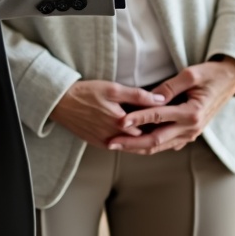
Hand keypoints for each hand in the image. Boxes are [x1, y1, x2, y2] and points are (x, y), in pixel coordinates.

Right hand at [49, 80, 166, 148]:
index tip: (173, 116)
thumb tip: (161, 100)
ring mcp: (107, 143)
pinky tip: (137, 134)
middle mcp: (115, 137)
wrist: (61, 103)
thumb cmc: (87, 92)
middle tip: (169, 124)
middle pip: (143, 139)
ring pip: (133, 146)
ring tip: (156, 129)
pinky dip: (130, 142)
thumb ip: (138, 96)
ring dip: (144, 139)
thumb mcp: (114, 89)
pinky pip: (121, 146)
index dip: (163, 122)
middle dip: (156, 132)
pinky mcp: (100, 145)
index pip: (150, 127)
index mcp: (121, 123)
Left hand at [107, 58, 234, 154]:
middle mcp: (191, 128)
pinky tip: (134, 143)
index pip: (158, 117)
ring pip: (160, 146)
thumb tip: (150, 97)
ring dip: (137, 147)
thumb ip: (170, 86)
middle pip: (156, 140)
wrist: (230, 81)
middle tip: (110, 143)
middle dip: (131, 143)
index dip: (137, 119)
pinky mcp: (189, 134)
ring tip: (117, 145)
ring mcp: (191, 134)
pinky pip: (166, 144)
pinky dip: (149, 144)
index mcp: (192, 113)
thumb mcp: (191, 74)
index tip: (119, 121)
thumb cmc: (211, 74)